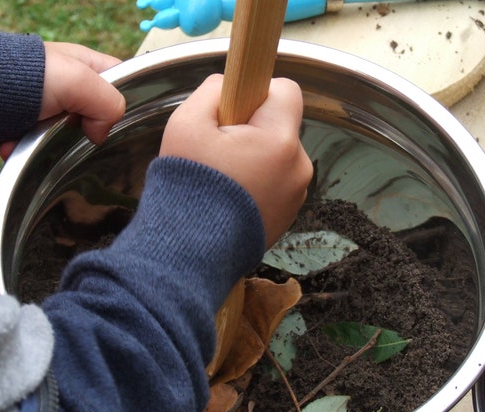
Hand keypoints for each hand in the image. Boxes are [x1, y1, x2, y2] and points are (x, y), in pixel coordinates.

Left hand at [0, 42, 125, 158]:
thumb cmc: (27, 77)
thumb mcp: (79, 80)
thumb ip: (107, 102)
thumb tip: (100, 134)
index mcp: (85, 66)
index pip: (120, 82)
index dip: (124, 101)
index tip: (112, 121)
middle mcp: (68, 87)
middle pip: (95, 117)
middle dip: (85, 133)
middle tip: (73, 136)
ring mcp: (46, 109)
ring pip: (67, 139)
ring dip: (51, 147)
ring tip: (34, 143)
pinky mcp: (24, 127)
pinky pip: (37, 147)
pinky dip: (27, 150)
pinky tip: (16, 146)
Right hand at [160, 74, 311, 247]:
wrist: (190, 253)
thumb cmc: (188, 189)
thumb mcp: (186, 124)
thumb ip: (212, 91)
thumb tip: (229, 86)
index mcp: (279, 141)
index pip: (286, 91)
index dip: (258, 93)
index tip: (233, 111)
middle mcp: (298, 167)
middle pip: (280, 126)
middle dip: (253, 130)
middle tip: (219, 152)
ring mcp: (296, 195)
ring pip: (278, 156)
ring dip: (255, 159)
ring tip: (222, 181)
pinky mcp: (288, 216)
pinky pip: (276, 184)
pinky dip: (257, 185)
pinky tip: (230, 200)